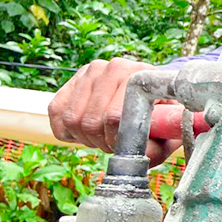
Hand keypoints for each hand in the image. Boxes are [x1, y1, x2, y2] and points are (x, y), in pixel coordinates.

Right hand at [48, 58, 181, 165]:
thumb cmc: (158, 118)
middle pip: (90, 121)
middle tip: (114, 143)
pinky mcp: (71, 82)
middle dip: (101, 142)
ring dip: (85, 137)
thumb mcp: (165, 134)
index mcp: (139, 75)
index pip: (114, 116)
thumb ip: (156, 147)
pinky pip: (56, 113)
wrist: (145, 98)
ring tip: (103, 135)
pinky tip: (86, 130)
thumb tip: (138, 154)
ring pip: (71, 119)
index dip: (115, 140)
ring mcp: (90, 72)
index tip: (124, 146)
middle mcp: (114, 67)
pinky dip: (67, 131)